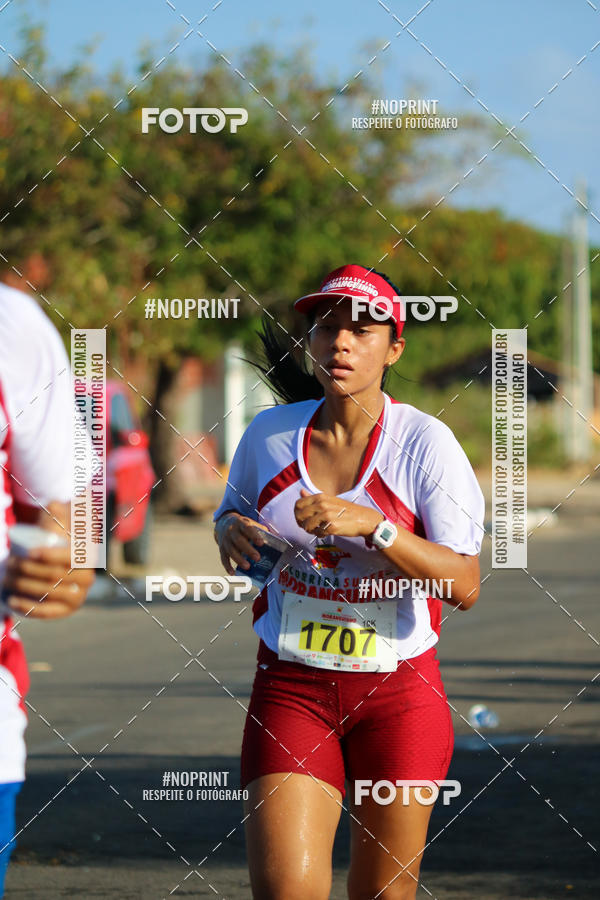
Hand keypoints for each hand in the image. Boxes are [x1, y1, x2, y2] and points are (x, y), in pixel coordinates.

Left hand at [4, 501, 94, 618]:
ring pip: (47, 593)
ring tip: (6, 579)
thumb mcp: (60, 520)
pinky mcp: (68, 610)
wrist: (63, 556)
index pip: (71, 558)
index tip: (29, 552)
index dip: (51, 556)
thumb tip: (53, 506)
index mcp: (89, 555)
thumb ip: (58, 508)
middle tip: (9, 564)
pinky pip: (48, 613)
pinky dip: (29, 608)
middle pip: (55, 576)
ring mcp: (79, 596)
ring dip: (23, 587)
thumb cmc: (59, 533)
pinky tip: (12, 601)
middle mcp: (88, 577)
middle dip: (27, 571)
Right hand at [214, 512, 270, 575]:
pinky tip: (233, 572)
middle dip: (248, 550)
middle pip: (239, 541)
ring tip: (248, 567)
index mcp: (241, 523)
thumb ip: (260, 530)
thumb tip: (275, 539)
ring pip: (231, 551)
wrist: (224, 523)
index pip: (247, 528)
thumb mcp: (250, 523)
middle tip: (257, 558)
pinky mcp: (221, 549)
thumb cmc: (243, 526)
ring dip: (239, 559)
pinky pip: (223, 558)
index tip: (261, 543)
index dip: (254, 535)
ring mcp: (225, 540)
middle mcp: (231, 531)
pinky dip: (227, 566)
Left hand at [294, 489, 382, 538]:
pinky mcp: (332, 526)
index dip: (298, 513)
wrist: (363, 519)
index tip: (303, 519)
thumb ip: (313, 497)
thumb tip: (301, 492)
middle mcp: (322, 504)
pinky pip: (318, 534)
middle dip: (302, 523)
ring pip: (307, 526)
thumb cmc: (345, 510)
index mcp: (320, 497)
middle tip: (310, 526)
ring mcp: (327, 515)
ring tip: (320, 529)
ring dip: (311, 530)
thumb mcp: (329, 500)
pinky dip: (320, 535)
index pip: (297, 504)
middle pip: (299, 515)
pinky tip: (327, 532)